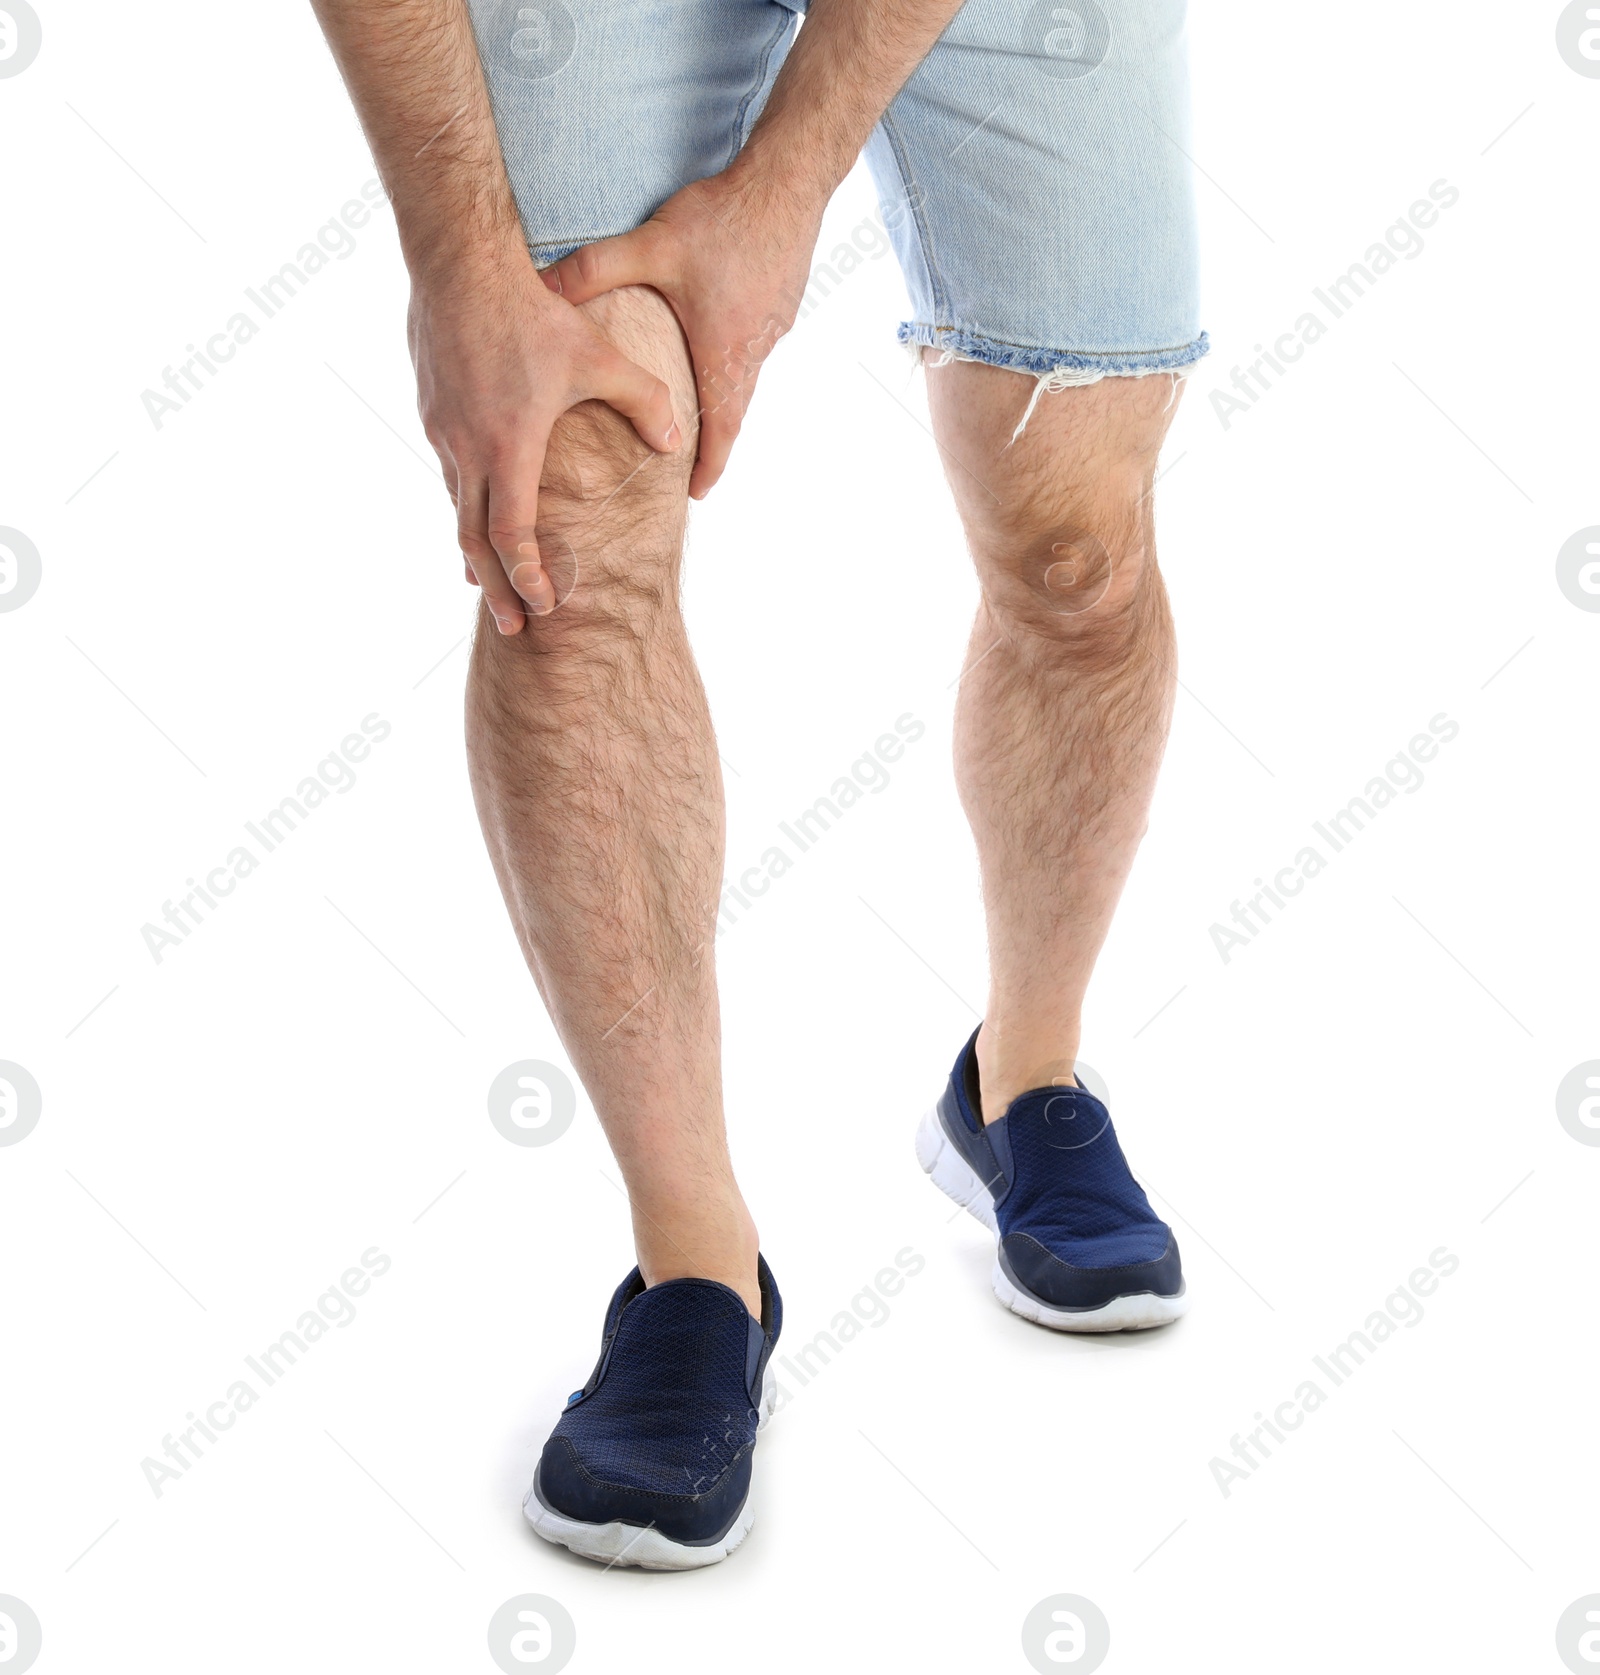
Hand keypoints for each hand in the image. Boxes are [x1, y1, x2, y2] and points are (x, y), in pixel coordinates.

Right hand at [408, 244, 681, 632]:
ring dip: (475, 551)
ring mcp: (442, 431)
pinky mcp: (430, 411)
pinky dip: (464, 507)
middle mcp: (466, 449)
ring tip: (488, 584)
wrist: (459, 262)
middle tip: (513, 628)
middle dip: (496, 590)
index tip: (544, 605)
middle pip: (474, 542)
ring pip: (456, 507)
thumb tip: (678, 444)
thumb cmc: (534, 312)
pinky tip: (477, 514)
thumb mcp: (601, 357)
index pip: (512, 535)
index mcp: (508, 446)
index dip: (528, 576)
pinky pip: (448, 473)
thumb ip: (647, 402)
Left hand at [542, 168, 823, 498]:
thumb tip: (542, 290)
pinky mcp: (783, 304)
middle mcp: (754, 350)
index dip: (708, 466)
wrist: (789, 182)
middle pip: (734, 410)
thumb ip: (595, 271)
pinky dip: (737, 357)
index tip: (696, 494)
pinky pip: (757, 345)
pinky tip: (717, 337)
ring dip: (724, 395)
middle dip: (713, 440)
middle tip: (693, 463)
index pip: (719, 430)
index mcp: (722, 352)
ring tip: (699, 404)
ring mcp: (774, 328)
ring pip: (746, 376)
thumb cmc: (724, 219)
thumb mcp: (652, 246)